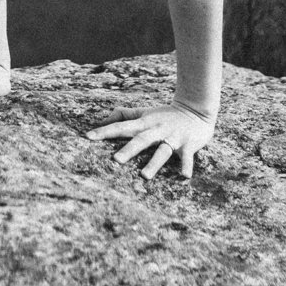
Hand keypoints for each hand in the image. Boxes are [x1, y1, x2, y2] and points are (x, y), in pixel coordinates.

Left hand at [85, 103, 214, 179]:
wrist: (197, 109)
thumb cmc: (166, 115)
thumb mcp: (145, 112)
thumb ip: (126, 115)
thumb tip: (105, 118)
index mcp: (145, 123)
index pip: (122, 126)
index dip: (105, 131)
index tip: (88, 136)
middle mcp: (157, 130)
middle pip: (141, 140)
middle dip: (129, 149)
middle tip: (116, 160)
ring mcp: (173, 138)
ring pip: (162, 151)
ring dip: (154, 163)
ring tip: (144, 176)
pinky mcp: (188, 145)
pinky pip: (187, 157)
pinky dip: (186, 166)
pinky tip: (184, 177)